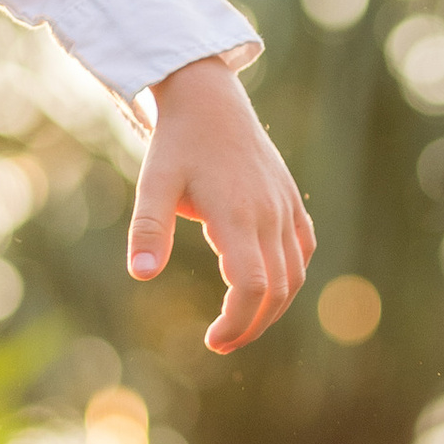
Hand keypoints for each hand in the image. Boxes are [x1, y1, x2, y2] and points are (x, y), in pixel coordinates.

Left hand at [128, 58, 314, 354]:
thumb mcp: (153, 184)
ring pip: (295, 274)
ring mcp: (285, 207)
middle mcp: (269, 214)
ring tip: (242, 326)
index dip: (236, 322)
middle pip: (277, 290)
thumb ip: (146, 230)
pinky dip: (291, 277)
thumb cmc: (177, 144)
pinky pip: (303, 249)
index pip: (251, 286)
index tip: (213, 340)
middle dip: (252, 326)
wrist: (209, 100)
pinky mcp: (290, 200)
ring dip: (273, 308)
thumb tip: (140, 275)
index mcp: (237, 215)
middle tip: (221, 344)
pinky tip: (268, 290)